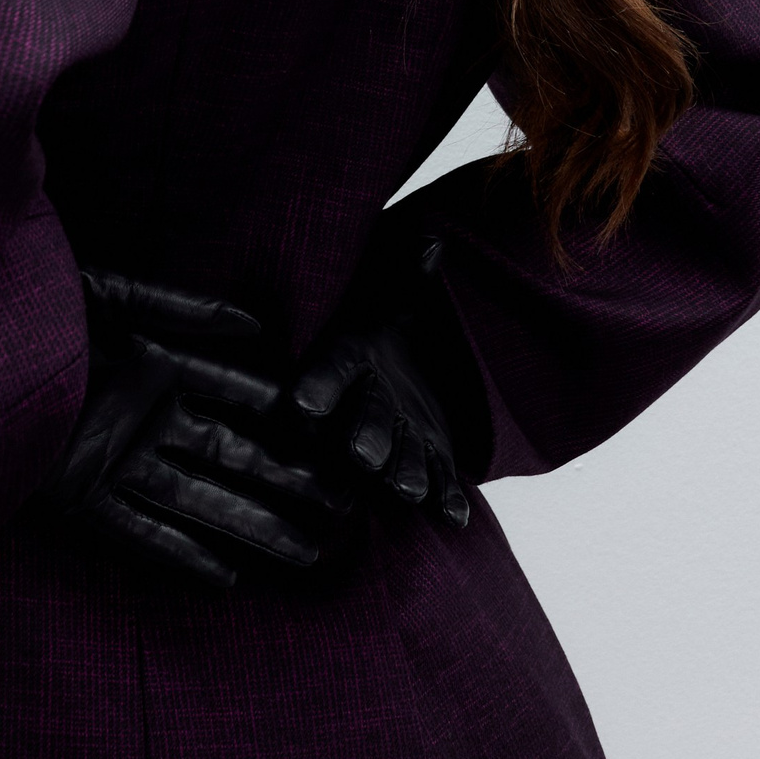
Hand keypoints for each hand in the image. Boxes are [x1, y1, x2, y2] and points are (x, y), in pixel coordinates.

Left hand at [34, 271, 348, 590]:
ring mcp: (119, 461)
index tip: (340, 438)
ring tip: (309, 552)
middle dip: (290, 483)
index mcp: (159, 365)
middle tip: (346, 510)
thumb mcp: (114, 294)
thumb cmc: (35, 310)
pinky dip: (185, 553)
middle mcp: (148, 419)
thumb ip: (185, 308)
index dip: (291, 418)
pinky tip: (229, 576)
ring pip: (204, 500)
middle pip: (236, 456)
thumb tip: (259, 324)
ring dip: (255, 526)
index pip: (243, 394)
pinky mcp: (81, 498)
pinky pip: (144, 532)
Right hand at [290, 237, 472, 530]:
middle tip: (364, 456)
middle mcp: (368, 405)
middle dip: (365, 438)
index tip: (304, 404)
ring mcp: (399, 436)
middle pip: (363, 423)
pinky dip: (446, 499)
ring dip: (404, 474)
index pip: (330, 372)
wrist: (404, 369)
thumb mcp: (401, 297)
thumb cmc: (392, 327)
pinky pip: (438, 480)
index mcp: (353, 360)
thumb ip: (413, 273)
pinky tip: (455, 517)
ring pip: (399, 459)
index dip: (319, 388)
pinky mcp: (429, 459)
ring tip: (410, 490)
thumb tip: (432, 241)